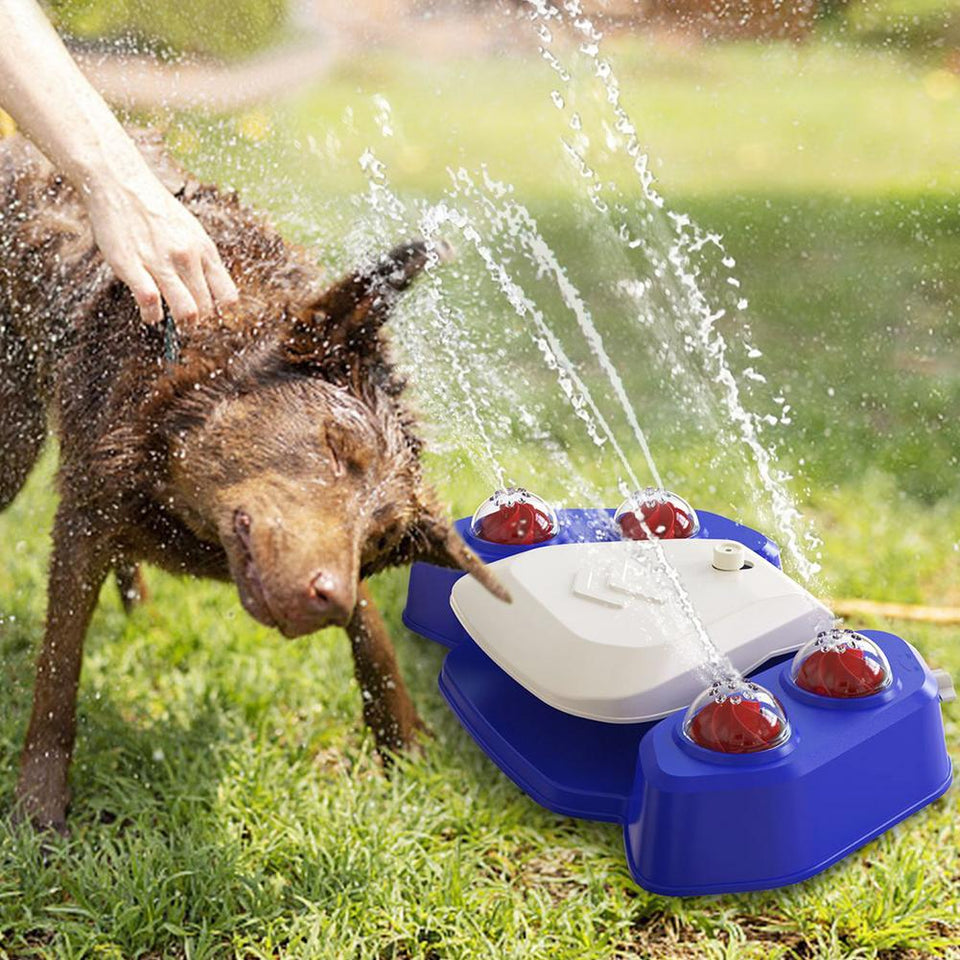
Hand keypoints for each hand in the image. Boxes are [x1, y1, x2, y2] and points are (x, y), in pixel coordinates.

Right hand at [82, 172, 238, 327]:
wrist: (120, 182)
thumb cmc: (155, 208)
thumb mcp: (191, 230)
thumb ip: (201, 258)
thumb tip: (211, 288)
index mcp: (205, 249)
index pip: (227, 296)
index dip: (219, 310)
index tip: (207, 310)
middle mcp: (187, 256)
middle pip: (207, 309)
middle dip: (197, 320)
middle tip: (186, 320)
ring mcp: (161, 262)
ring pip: (186, 311)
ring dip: (180, 322)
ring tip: (171, 319)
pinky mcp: (133, 266)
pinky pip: (150, 302)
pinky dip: (152, 315)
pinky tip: (149, 313)